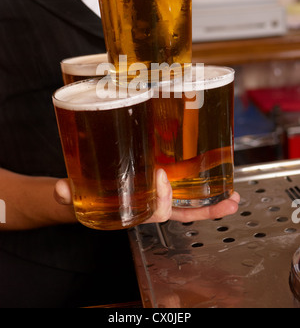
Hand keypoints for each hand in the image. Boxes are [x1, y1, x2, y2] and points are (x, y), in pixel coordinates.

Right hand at [54, 169, 239, 224]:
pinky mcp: (159, 185)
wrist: (82, 195)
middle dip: (203, 209)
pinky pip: (183, 193)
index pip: (154, 214)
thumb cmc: (83, 195)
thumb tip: (59, 189)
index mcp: (132, 213)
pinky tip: (218, 184)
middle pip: (179, 212)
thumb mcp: (73, 194)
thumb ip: (66, 192)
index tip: (160, 175)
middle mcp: (148, 208)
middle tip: (227, 201)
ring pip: (187, 206)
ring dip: (211, 203)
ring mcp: (156, 198)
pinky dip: (201, 192)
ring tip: (232, 198)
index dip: (162, 199)